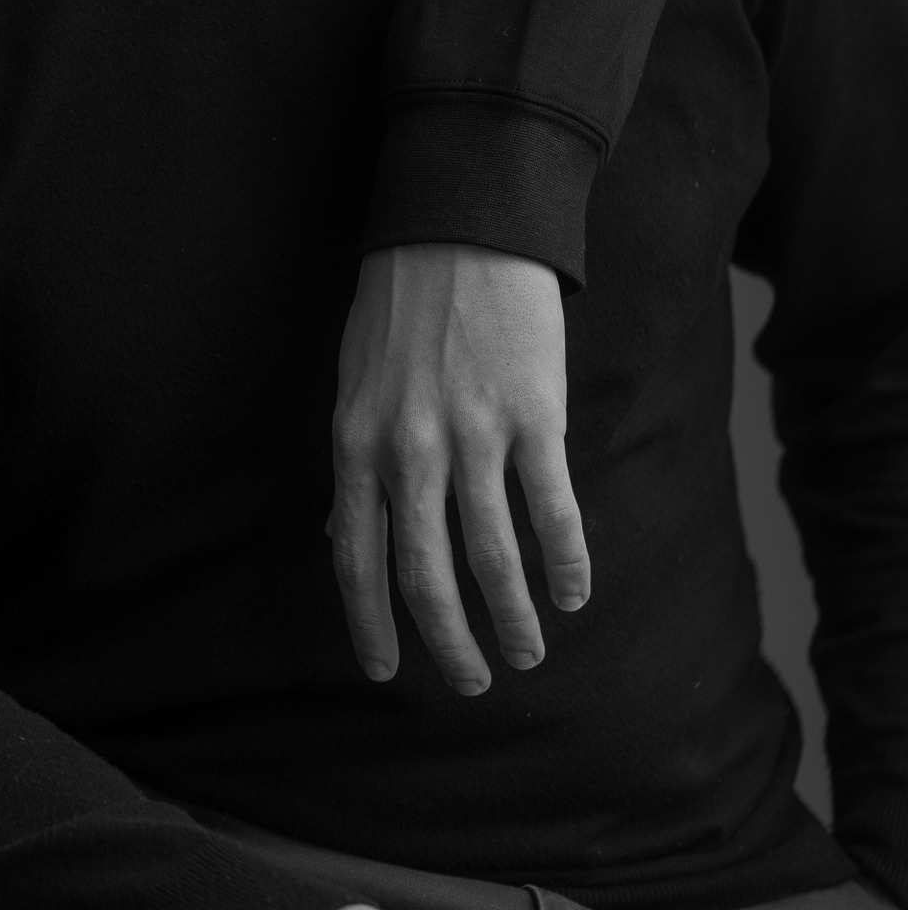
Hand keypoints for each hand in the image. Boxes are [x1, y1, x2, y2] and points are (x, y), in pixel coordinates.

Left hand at [332, 246, 587, 694]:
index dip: (369, 620)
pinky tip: (572, 594)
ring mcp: (472, 435)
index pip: (355, 556)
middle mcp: (408, 450)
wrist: (461, 228)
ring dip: (513, 618)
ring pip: (492, 558)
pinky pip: (550, 511)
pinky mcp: (533, 416)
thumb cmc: (400, 306)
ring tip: (527, 652)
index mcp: (356, 443)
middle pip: (425, 575)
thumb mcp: (353, 383)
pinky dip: (564, 563)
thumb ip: (354, 460)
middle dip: (447, 641)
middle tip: (470, 682)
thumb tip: (337, 530)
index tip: (384, 670)